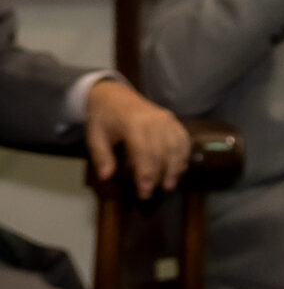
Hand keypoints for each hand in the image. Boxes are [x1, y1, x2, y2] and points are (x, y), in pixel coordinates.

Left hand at [85, 76, 192, 197]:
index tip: (143, 191)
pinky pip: (183, 138)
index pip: (144, 152)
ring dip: (176, 167)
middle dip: (160, 175)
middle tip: (153, 192)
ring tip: (169, 184)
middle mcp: (154, 120)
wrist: (114, 95)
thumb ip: (101, 156)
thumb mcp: (94, 136)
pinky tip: (180, 168)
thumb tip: (106, 177)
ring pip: (177, 146)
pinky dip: (184, 154)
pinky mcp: (173, 120)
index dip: (146, 173)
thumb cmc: (104, 118)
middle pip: (163, 151)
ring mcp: (166, 118)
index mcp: (133, 123)